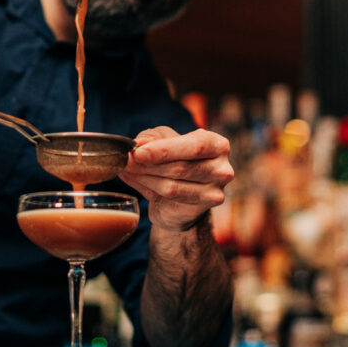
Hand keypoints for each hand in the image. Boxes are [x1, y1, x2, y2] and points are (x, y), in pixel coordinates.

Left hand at [119, 127, 233, 231]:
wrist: (185, 194)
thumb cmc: (177, 158)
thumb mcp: (165, 139)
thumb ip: (153, 138)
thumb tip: (140, 143)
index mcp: (217, 145)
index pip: (193, 146)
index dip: (164, 150)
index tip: (138, 152)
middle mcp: (222, 169)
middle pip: (181, 168)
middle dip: (148, 165)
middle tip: (126, 160)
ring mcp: (215, 191)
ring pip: (172, 186)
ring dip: (143, 177)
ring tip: (125, 169)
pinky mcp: (202, 209)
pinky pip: (170, 199)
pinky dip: (146, 188)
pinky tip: (133, 179)